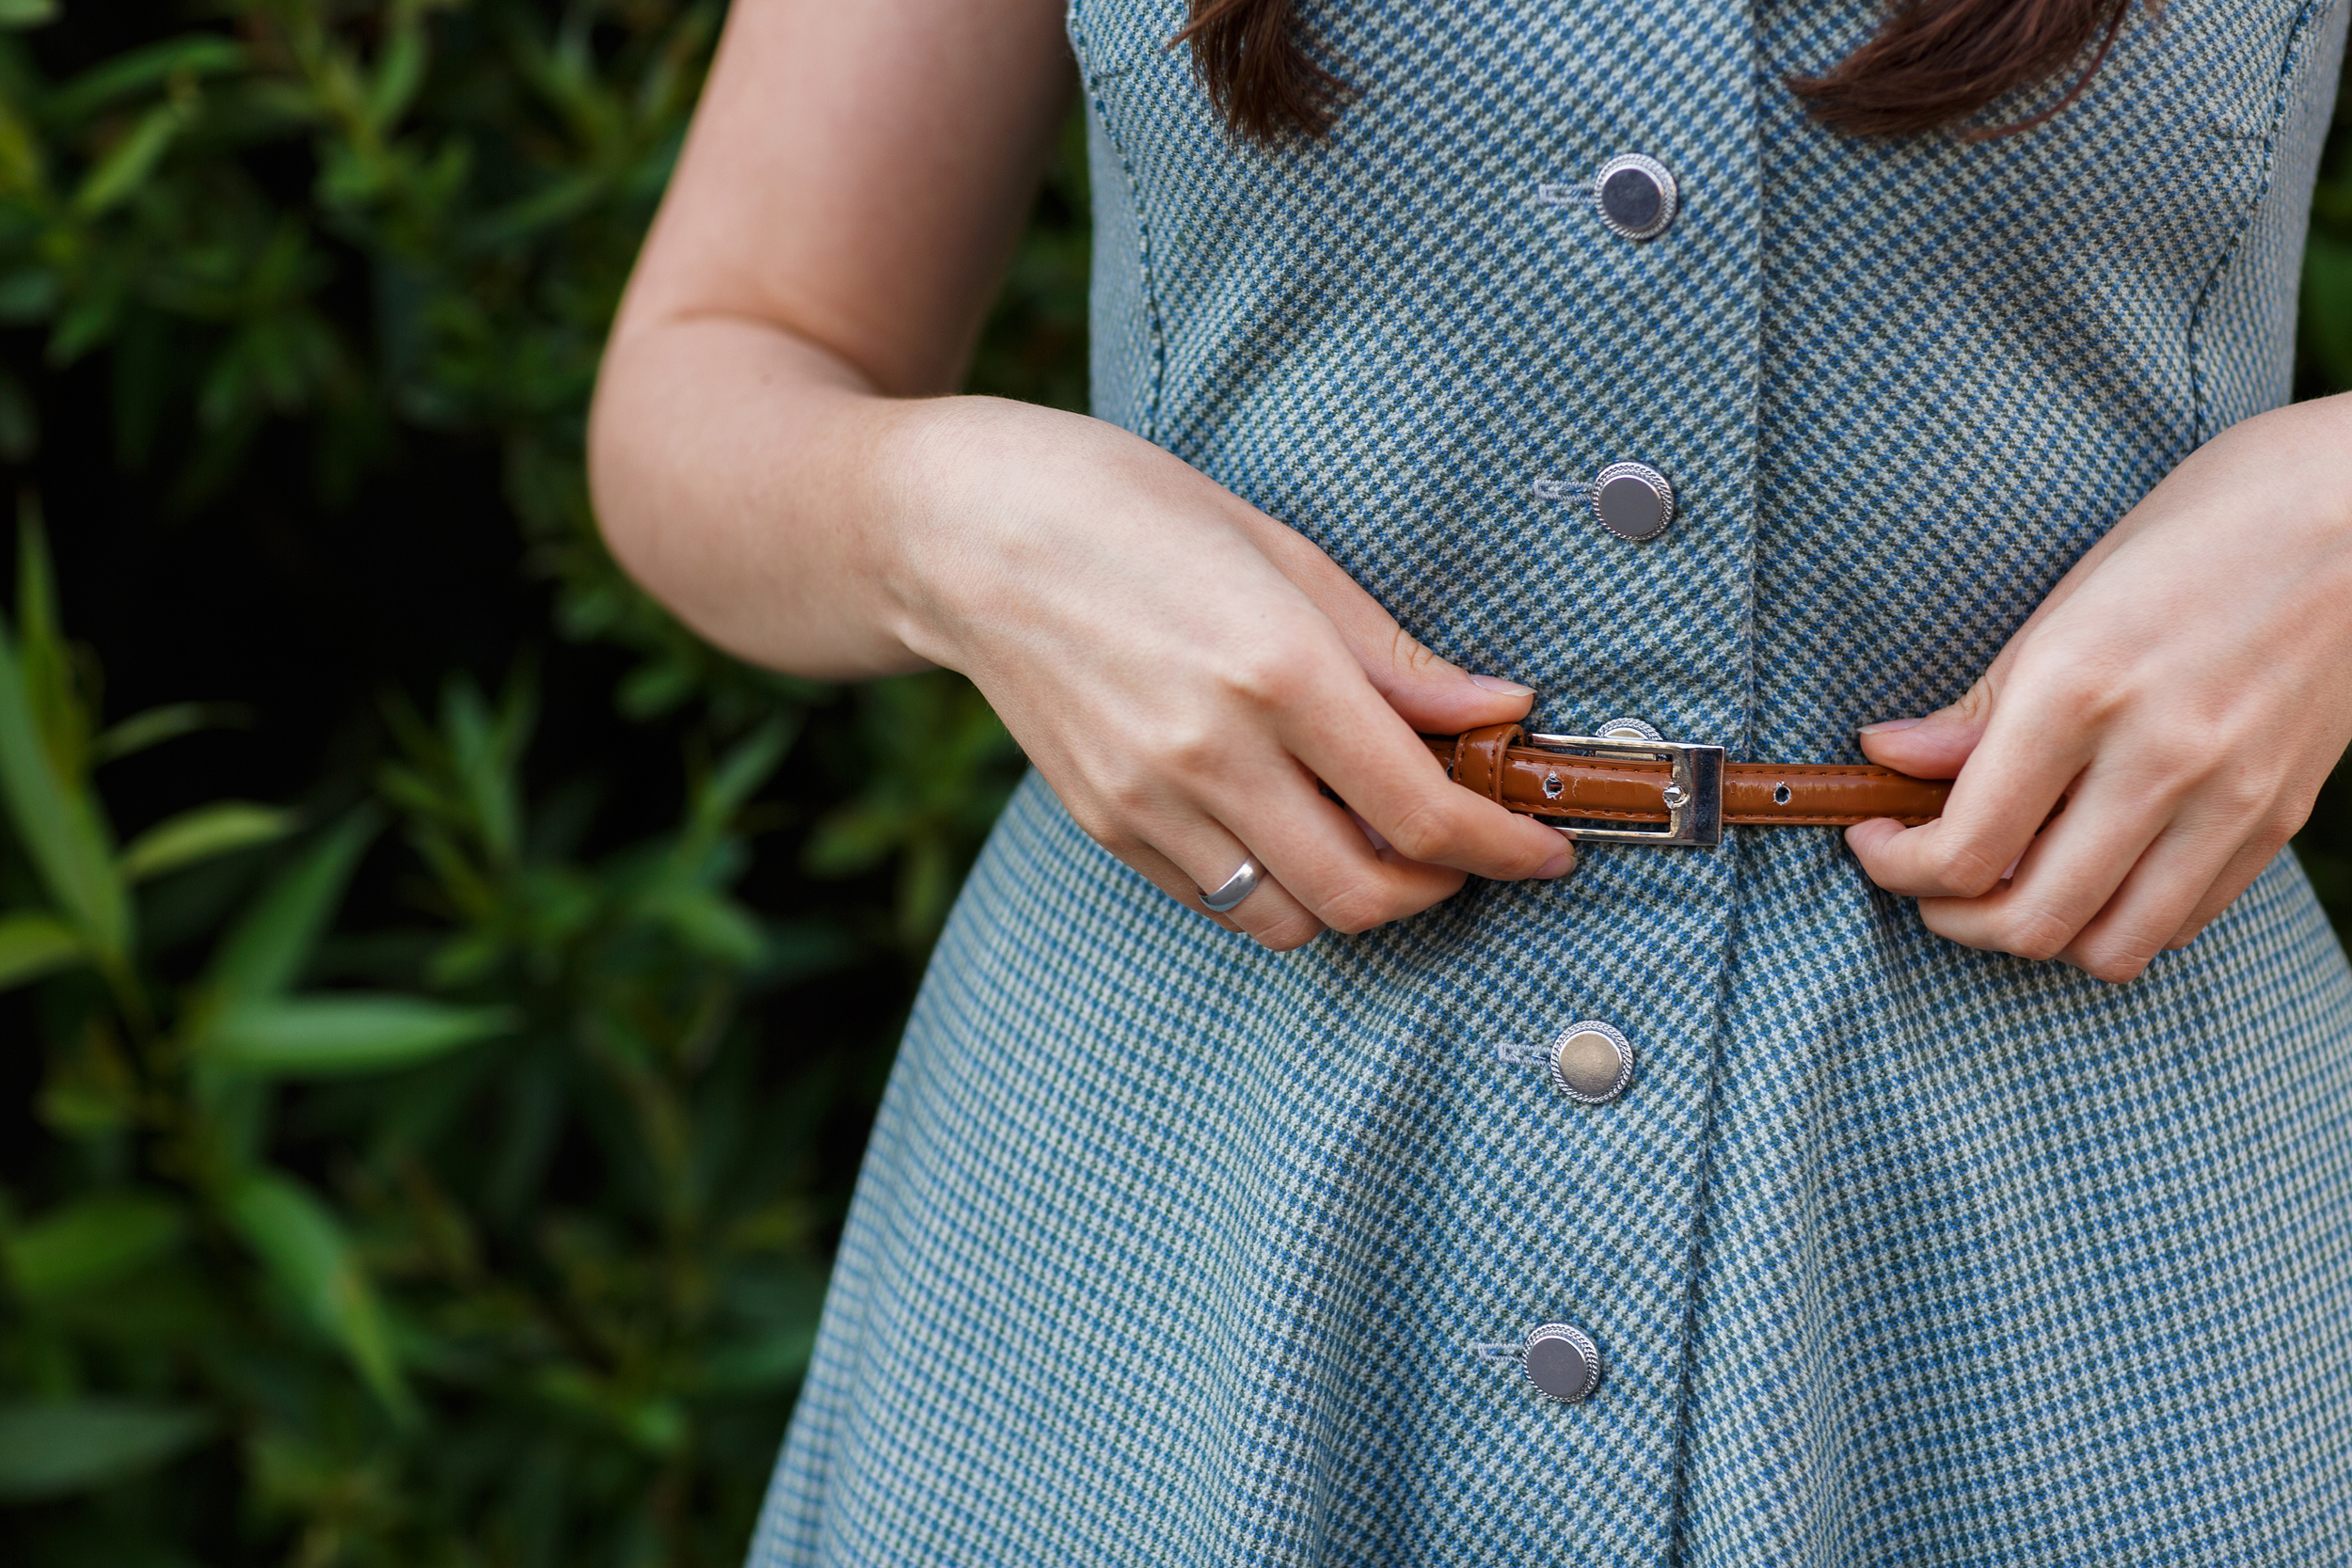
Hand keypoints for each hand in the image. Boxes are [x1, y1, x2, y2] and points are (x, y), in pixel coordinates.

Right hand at [877, 396, 1575, 950]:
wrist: (960, 531)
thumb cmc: (1126, 507)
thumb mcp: (1281, 550)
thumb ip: (1392, 654)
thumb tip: (1497, 712)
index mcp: (1276, 670)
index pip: (1424, 810)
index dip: (1505, 844)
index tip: (1546, 844)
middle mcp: (1211, 753)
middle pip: (1364, 893)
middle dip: (1442, 889)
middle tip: (1471, 850)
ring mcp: (1148, 801)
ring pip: (1289, 919)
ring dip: (1359, 901)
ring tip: (1384, 841)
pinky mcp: (1105, 824)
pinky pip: (1217, 898)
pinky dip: (1278, 888)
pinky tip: (1295, 827)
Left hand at [1846, 394, 2351, 981]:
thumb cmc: (2199, 533)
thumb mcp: (2066, 602)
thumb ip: (1979, 706)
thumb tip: (1888, 757)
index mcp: (2081, 691)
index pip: (1965, 847)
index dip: (1896, 865)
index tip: (1878, 839)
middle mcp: (2159, 758)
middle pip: (2030, 920)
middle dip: (1952, 918)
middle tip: (1929, 880)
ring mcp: (2230, 799)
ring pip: (2112, 947)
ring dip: (2040, 936)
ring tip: (2007, 883)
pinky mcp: (2279, 821)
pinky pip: (2181, 922)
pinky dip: (2119, 920)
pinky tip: (2089, 868)